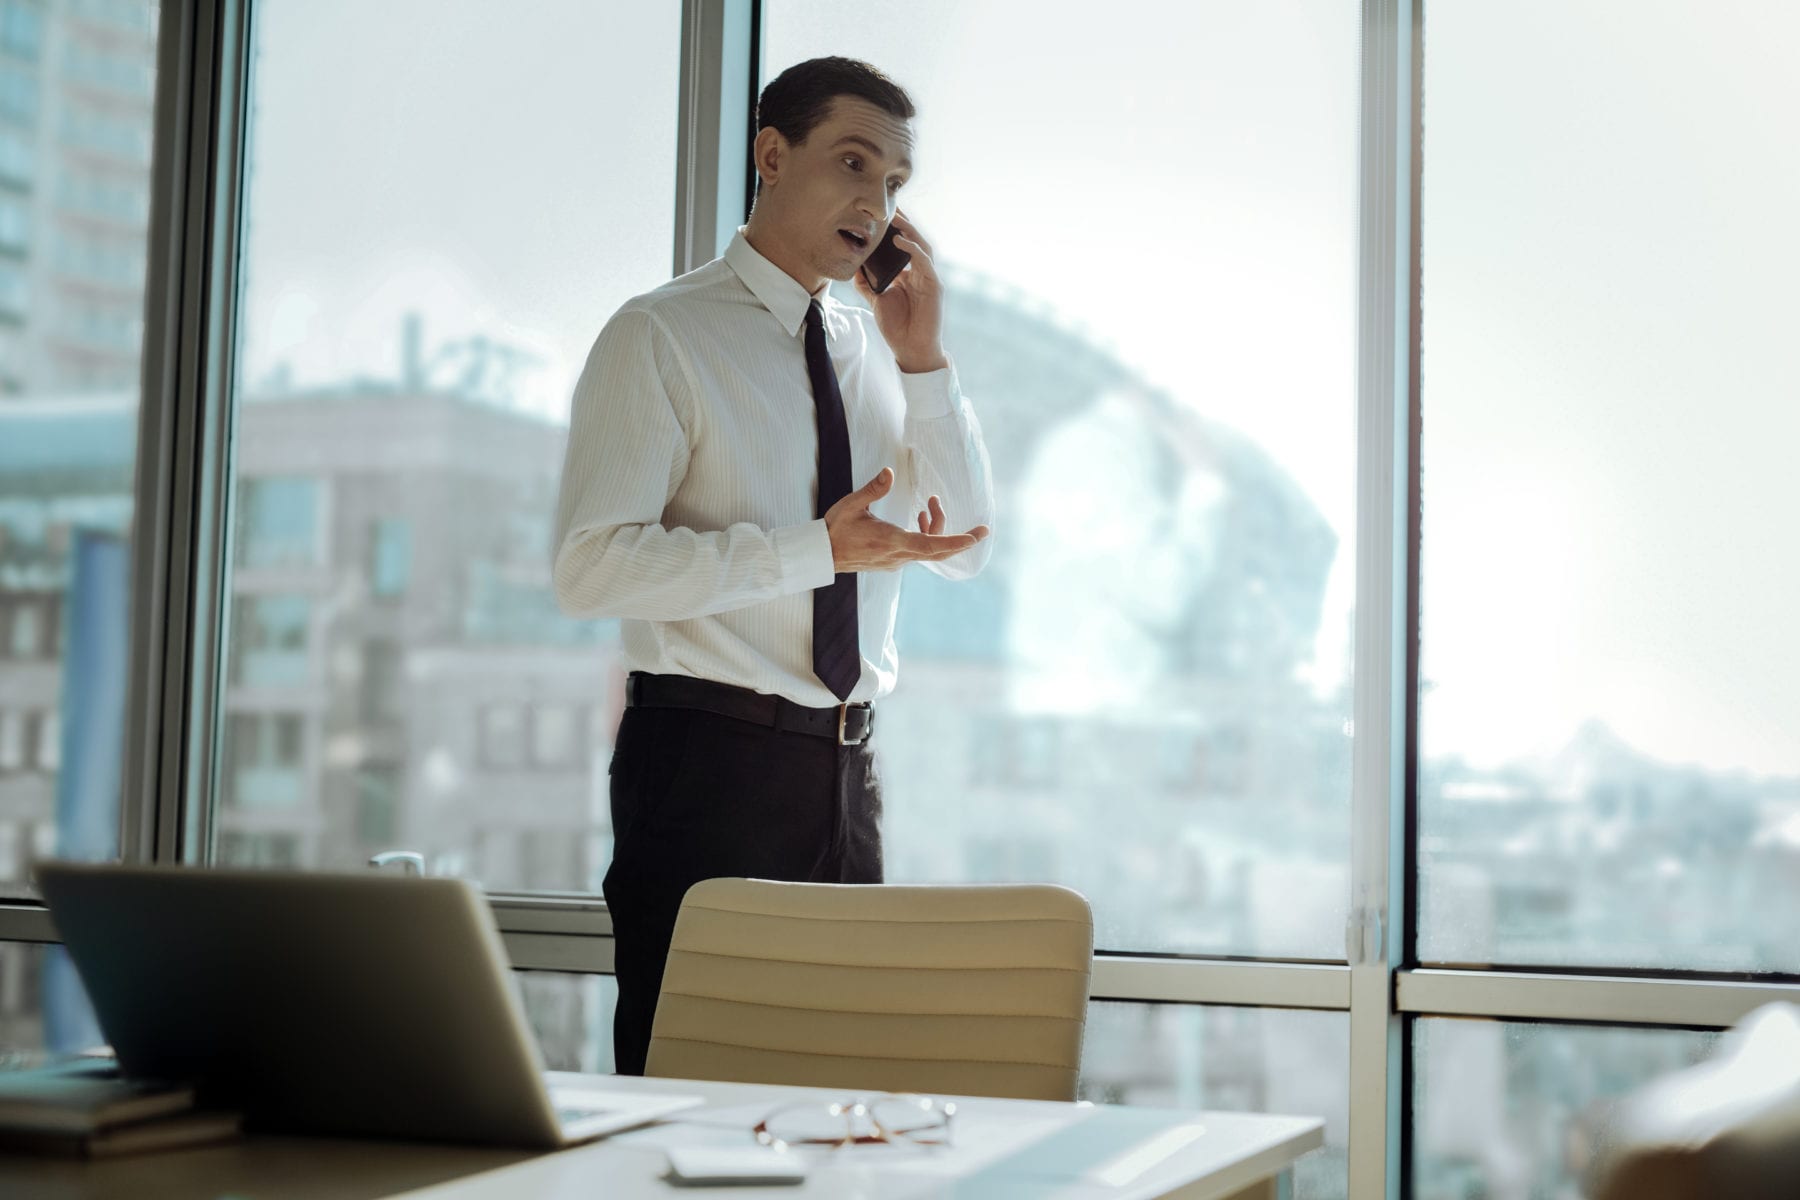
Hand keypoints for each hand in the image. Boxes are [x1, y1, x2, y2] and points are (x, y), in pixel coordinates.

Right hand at [826, 467, 988, 571]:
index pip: (930, 545)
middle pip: (938, 551)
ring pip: (929, 550)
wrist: (823, 554)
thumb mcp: (852, 505)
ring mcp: (896, 561)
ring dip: (936, 528)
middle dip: (961, 539)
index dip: (955, 541)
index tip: (975, 538)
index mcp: (891, 541)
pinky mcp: (893, 561)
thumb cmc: (836, 528)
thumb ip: (873, 489)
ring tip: (929, 504)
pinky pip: (919, 551)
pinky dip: (927, 536)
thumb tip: (889, 472)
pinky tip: (920, 518)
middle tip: (982, 529)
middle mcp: (898, 555)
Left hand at [852, 210, 947, 373]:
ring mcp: (929, 279)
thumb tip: (854, 268)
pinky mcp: (934, 286)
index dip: (895, 230)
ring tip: (895, 218)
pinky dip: (913, 249)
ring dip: (909, 231)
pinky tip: (900, 241)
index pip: (903, 247)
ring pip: (922, 246)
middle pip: (914, 241)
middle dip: (904, 223)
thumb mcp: (877, 302)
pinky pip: (924, 262)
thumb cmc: (897, 328)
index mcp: (908, 276)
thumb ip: (867, 284)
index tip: (882, 215)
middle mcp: (920, 274)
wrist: (911, 350)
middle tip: (890, 207)